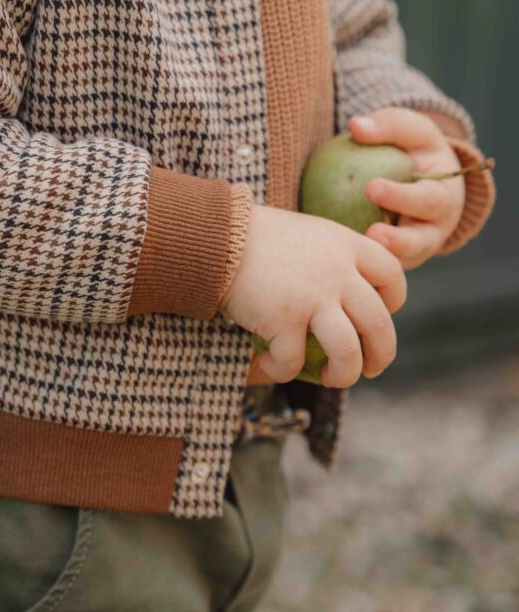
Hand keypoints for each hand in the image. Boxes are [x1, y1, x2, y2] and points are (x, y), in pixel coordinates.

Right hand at [219, 203, 406, 388]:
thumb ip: (331, 257)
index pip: (393, 275)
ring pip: (347, 353)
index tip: (380, 315)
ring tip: (331, 379)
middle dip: (381, 355)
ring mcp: (313, 298)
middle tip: (370, 368)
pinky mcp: (283, 320)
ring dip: (344, 375)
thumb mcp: (308, 233)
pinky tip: (269, 364)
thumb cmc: (256, 235)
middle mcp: (338, 273)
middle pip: (380, 324)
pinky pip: (292, 362)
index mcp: (347, 246)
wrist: (218, 234)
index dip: (394, 301)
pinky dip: (281, 371)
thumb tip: (343, 292)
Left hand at [349, 108, 465, 270]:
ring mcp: (415, 252)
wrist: (424, 184)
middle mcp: (433, 230)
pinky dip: (361, 264)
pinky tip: (333, 256)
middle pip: (420, 241)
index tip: (371, 187)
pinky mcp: (395, 263)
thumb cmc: (416, 152)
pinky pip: (378, 267)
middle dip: (399, 241)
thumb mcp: (412, 132)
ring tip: (356, 252)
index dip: (402, 197)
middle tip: (371, 233)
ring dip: (380, 260)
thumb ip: (389, 125)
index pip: (427, 199)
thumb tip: (356, 126)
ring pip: (400, 262)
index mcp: (443, 198)